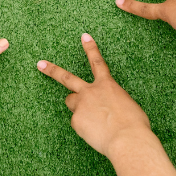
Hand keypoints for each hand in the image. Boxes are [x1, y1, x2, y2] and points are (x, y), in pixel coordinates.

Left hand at [37, 33, 150, 156]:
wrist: (127, 139)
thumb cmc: (134, 125)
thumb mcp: (128, 106)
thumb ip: (113, 102)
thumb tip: (106, 108)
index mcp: (107, 85)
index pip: (97, 62)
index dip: (90, 48)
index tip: (84, 36)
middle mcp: (90, 91)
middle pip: (67, 78)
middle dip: (52, 70)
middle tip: (40, 64)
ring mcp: (81, 105)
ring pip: (71, 102)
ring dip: (77, 106)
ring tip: (91, 118)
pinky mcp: (76, 121)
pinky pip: (77, 123)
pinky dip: (84, 127)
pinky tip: (95, 133)